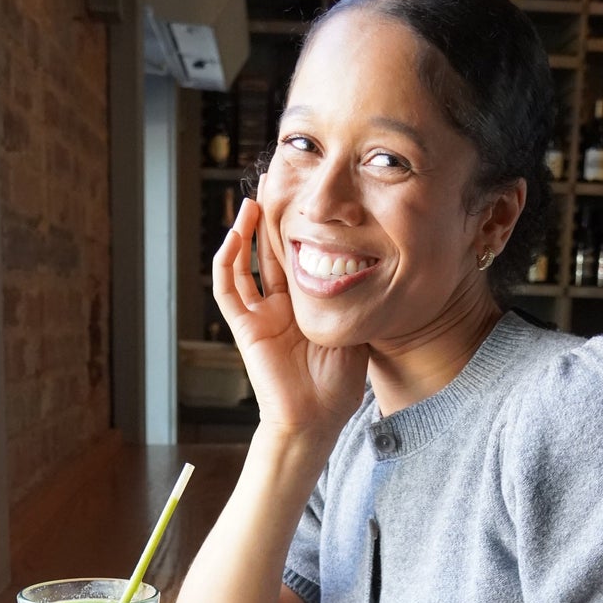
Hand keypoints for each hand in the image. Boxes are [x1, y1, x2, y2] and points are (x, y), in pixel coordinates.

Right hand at [212, 191, 367, 434]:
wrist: (318, 418)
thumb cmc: (339, 383)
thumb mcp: (356, 328)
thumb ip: (354, 298)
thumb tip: (375, 263)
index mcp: (304, 306)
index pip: (297, 257)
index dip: (296, 228)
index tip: (303, 197)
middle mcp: (279, 307)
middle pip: (268, 254)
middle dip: (268, 220)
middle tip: (271, 183)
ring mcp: (260, 316)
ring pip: (244, 266)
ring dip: (244, 235)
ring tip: (250, 203)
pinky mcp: (245, 329)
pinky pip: (229, 291)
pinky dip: (227, 264)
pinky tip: (233, 238)